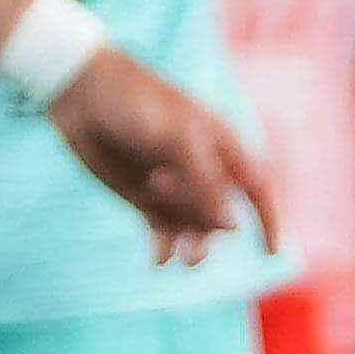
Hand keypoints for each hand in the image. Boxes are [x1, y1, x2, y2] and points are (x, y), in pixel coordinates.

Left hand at [46, 47, 277, 264]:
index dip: (269, 220)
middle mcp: (201, 170)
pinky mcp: (144, 198)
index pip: (258, 189)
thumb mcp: (177, 138)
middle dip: (207, 226)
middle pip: (222, 216)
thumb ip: (206, 182)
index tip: (271, 253)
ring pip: (194, 229)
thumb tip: (235, 227)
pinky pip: (164, 232)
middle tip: (166, 197)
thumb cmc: (138, 103)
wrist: (83, 93)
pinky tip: (157, 259)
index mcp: (221, 146)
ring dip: (190, 244)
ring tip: (172, 254)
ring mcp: (173, 187)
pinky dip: (164, 247)